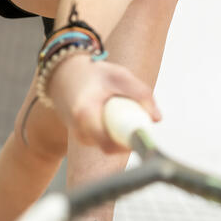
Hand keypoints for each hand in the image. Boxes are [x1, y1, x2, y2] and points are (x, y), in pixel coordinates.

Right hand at [44, 54, 160, 152]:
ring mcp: (81, 137)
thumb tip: (157, 119)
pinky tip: (114, 113)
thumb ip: (141, 94)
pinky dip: (115, 130)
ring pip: (110, 144)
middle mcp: (80, 131)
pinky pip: (106, 140)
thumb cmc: (93, 74)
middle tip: (138, 116)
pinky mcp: (85, 138)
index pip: (109, 144)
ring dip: (122, 131)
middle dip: (129, 135)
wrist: (64, 75)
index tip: (144, 133)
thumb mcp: (120, 76)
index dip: (129, 143)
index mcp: (85, 115)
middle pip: (112, 146)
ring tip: (121, 108)